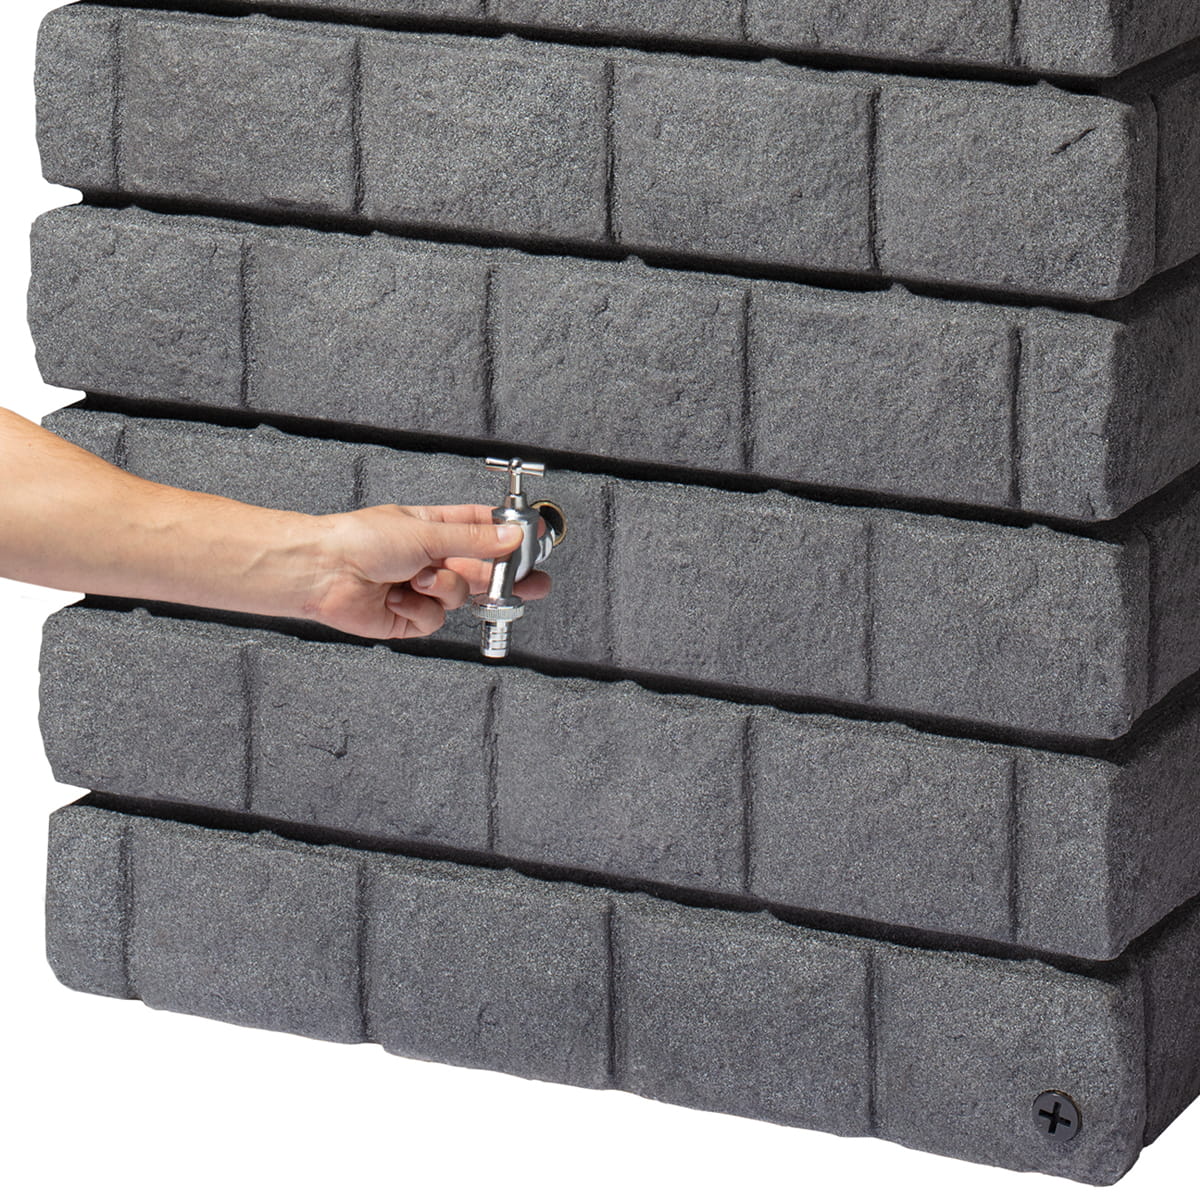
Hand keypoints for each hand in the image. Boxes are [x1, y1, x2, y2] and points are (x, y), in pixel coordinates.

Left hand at [303, 503, 551, 640]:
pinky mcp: (409, 617)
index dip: (506, 536)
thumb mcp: (426, 533)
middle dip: (503, 578)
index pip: (481, 528)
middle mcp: (430, 558)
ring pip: (458, 597)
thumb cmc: (361, 541)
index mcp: (434, 528)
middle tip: (531, 584)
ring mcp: (421, 588)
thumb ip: (474, 539)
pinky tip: (398, 597)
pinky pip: (434, 619)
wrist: (324, 572)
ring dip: (442, 589)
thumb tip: (510, 537)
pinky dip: (418, 609)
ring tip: (418, 579)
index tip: (530, 541)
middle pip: (480, 569)